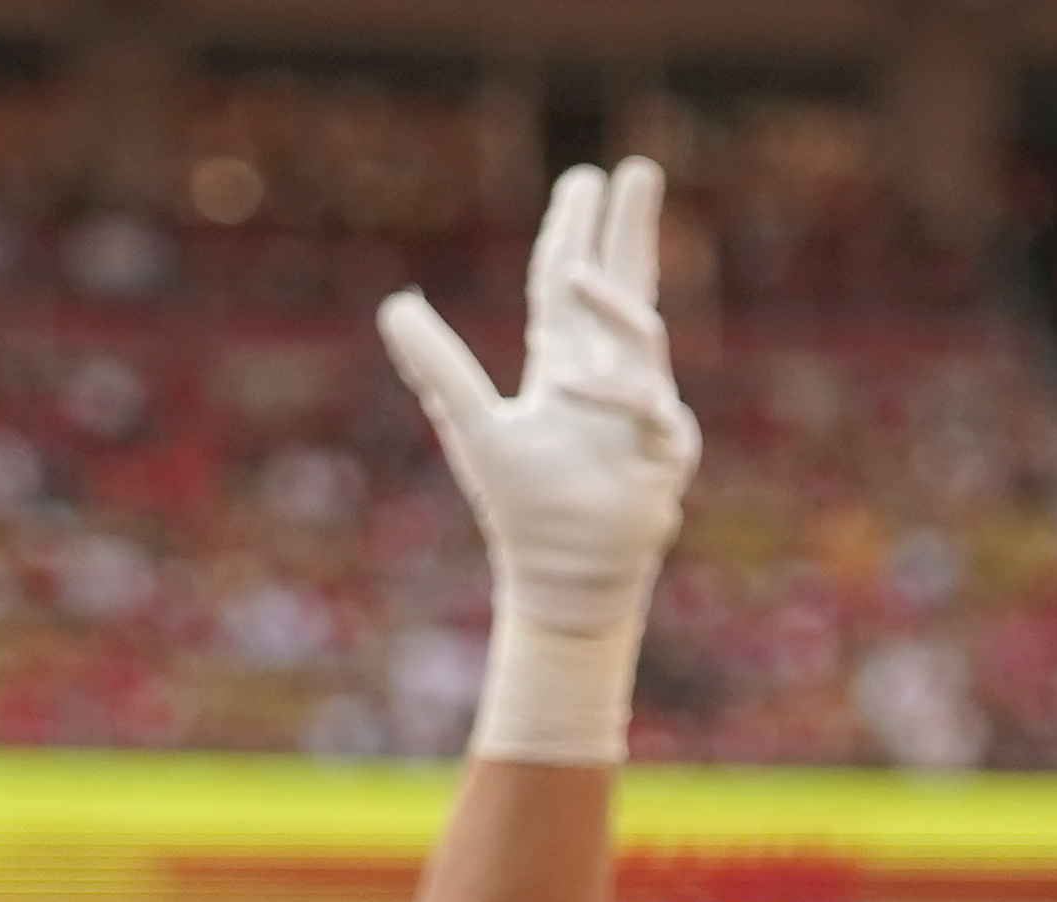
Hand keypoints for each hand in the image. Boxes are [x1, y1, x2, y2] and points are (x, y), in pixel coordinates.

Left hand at [377, 162, 699, 645]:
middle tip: (637, 170)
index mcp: (564, 362)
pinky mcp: (662, 446)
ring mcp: (641, 406)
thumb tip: (395, 304)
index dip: (573, 231)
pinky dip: (610, 393)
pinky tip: (570, 384)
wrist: (566, 575)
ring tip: (578, 263)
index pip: (567, 283)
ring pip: (640, 330)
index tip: (584, 180)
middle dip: (629, 229)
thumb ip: (437, 364)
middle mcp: (606, 373)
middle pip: (622, 283)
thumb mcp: (471, 424)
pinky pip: (644, 405)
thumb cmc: (522, 505)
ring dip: (610, 296)